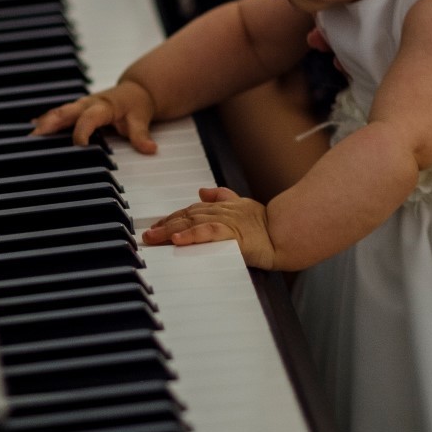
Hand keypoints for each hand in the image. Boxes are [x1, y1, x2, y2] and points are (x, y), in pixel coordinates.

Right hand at [30, 79, 156, 152]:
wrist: (135, 91)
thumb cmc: (136, 105)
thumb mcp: (141, 119)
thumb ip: (142, 135)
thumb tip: (149, 149)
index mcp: (103, 106)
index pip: (90, 117)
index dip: (83, 130)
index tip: (79, 144)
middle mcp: (87, 104)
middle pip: (66, 112)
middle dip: (50, 123)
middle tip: (35, 136)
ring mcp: (79, 106)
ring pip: (58, 113)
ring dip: (43, 123)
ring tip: (28, 138)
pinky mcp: (75, 110)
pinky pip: (58, 115)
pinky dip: (45, 122)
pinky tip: (31, 133)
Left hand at [142, 185, 276, 267]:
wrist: (285, 233)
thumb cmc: (264, 223)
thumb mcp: (241, 205)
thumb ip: (222, 197)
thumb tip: (202, 191)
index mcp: (220, 207)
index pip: (189, 212)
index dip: (171, 218)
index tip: (155, 226)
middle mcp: (219, 212)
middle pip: (185, 217)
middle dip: (163, 225)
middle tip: (146, 235)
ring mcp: (225, 221)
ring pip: (192, 223)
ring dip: (170, 230)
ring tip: (153, 238)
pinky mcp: (233, 234)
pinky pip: (208, 233)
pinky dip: (192, 235)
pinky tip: (178, 240)